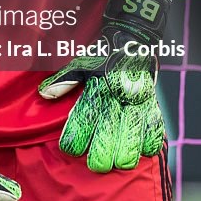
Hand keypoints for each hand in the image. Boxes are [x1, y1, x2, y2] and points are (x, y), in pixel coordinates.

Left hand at [38, 0, 169, 171]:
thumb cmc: (102, 54)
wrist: (134, 37)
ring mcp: (138, 102)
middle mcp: (117, 97)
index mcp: (97, 87)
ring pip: (133, 143)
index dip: (74, 142)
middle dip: (100, 158)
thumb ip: (63, 80)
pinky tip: (141, 149)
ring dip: (125, 157)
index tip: (71, 149)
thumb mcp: (80, 62)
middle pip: (108, 141)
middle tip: (96, 163)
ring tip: (118, 162)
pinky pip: (155, 132)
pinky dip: (148, 144)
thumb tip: (44, 94)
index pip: (82, 122)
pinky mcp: (154, 104)